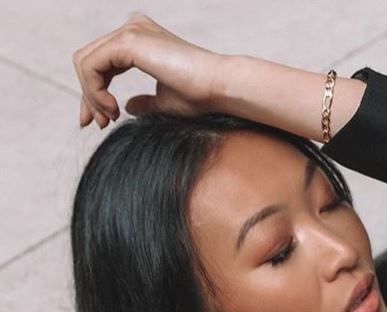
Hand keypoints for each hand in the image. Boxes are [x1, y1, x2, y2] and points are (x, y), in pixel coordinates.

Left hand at [71, 13, 224, 128]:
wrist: (219, 87)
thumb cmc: (201, 96)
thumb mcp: (165, 102)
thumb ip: (145, 103)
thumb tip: (128, 108)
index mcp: (140, 40)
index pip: (101, 63)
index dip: (93, 93)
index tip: (99, 122)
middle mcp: (132, 30)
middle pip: (88, 61)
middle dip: (88, 96)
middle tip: (99, 124)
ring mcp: (129, 32)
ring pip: (85, 62)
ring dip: (91, 96)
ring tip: (108, 119)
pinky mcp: (128, 41)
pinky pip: (92, 65)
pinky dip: (95, 90)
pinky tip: (112, 109)